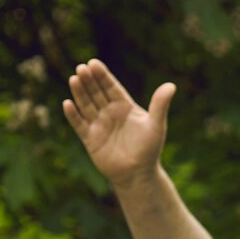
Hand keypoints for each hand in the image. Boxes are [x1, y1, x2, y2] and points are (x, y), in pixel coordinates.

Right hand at [62, 59, 175, 189]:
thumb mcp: (156, 125)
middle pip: (96, 93)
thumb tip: (171, 85)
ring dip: (79, 92)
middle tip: (81, 68)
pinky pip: (79, 124)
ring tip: (74, 79)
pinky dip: (73, 115)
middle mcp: (110, 113)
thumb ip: (160, 105)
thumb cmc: (149, 150)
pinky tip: (68, 103)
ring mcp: (99, 125)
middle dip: (89, 80)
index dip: (102, 76)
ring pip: (86, 105)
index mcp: (125, 107)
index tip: (93, 63)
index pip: (111, 87)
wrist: (138, 175)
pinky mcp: (90, 139)